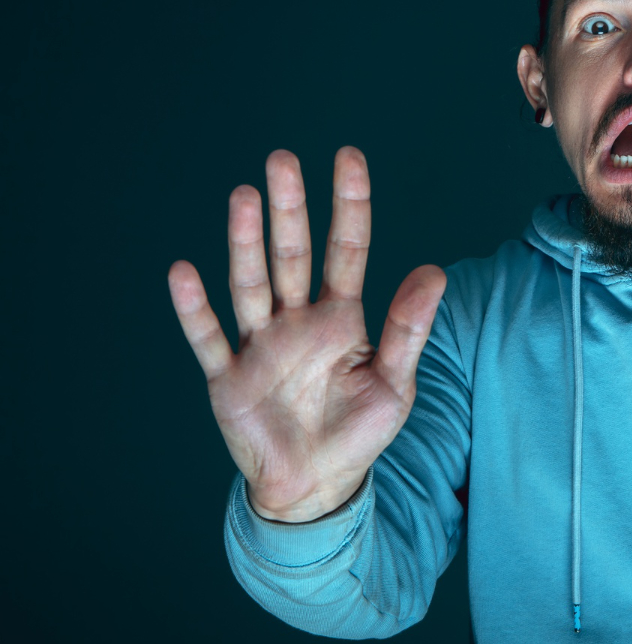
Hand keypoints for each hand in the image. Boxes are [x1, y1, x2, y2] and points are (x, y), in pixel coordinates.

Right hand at [169, 148, 445, 521]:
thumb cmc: (358, 432)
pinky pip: (208, 337)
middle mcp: (298, 321)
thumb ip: (409, 328)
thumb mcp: (394, 383)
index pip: (347, 248)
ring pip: (252, 284)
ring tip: (244, 196)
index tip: (348, 157)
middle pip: (293, 254)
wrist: (315, 486)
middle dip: (289, 207)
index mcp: (341, 318)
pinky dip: (195, 308)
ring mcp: (260, 346)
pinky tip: (184, 272)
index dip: (349, 204)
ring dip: (245, 242)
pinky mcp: (229, 378)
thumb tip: (435, 270)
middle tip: (283, 159)